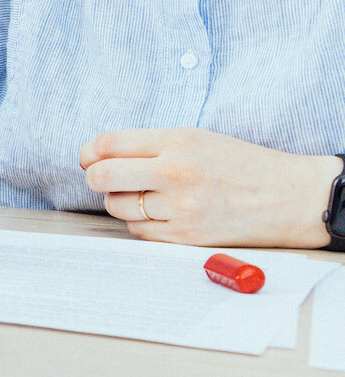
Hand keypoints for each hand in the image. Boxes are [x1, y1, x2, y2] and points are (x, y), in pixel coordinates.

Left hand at [80, 129, 340, 247]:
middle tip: (104, 178)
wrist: (288, 198)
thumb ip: (149, 145)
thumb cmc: (239, 164)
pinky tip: (159, 213)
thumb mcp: (196, 139)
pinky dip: (140, 222)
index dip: (89, 152)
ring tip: (143, 195)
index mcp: (177, 143)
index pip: (109, 144)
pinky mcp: (186, 237)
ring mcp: (181, 208)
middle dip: (95, 177)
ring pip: (118, 207)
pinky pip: (138, 231)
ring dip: (120, 201)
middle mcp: (176, 174)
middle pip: (102, 177)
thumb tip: (97, 155)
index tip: (88, 157)